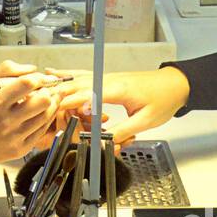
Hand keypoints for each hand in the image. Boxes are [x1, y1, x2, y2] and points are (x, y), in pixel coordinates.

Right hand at [0, 61, 59, 163]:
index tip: (41, 78)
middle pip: (42, 101)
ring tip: (49, 99)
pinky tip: (44, 113)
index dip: (39, 78)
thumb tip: (32, 69)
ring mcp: (14, 137)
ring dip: (51, 104)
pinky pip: (42, 131)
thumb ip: (6, 71)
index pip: (26, 84)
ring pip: (46, 116)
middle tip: (46, 90)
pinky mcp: (20, 149)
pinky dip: (47, 119)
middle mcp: (5, 121)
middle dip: (48, 91)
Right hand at [51, 67, 190, 146]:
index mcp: (117, 89)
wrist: (176, 84)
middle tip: (40, 102)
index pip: (87, 93)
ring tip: (39, 86)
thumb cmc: (164, 99)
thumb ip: (123, 131)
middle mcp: (108, 79)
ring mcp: (107, 77)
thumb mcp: (146, 121)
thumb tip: (104, 142)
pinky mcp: (108, 78)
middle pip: (77, 83)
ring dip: (59, 83)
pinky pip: (84, 75)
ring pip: (77, 77)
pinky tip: (56, 73)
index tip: (53, 108)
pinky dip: (69, 75)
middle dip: (58, 93)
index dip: (69, 101)